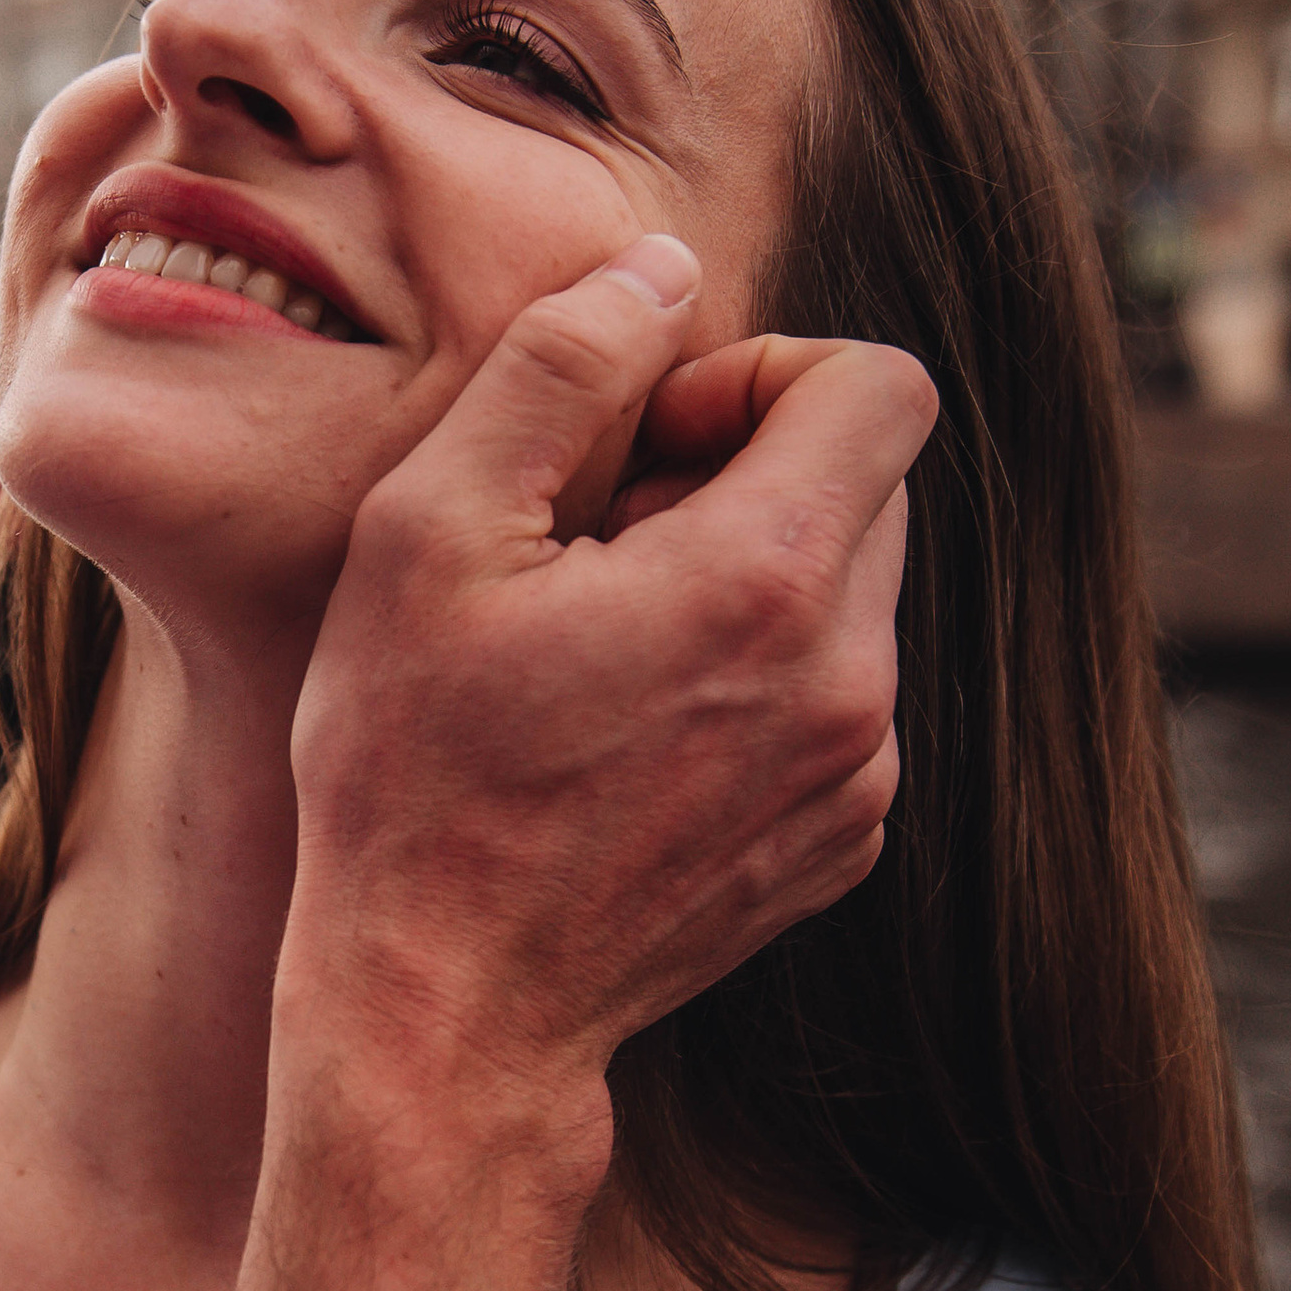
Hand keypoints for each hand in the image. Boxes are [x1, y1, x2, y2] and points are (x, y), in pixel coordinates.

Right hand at [146, 235, 933, 1290]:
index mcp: (765, 581)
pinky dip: (753, 682)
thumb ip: (555, 370)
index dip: (765, 373)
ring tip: (600, 650)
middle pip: (870, 485)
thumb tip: (658, 273)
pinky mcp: (837, 844)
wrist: (443, 1018)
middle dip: (749, 473)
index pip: (881, 385)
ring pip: (850, 595)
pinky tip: (624, 736)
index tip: (653, 441)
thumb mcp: (427, 537)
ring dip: (747, 581)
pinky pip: (833, 700)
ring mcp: (856, 775)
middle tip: (603, 543)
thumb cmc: (408, 779)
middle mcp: (849, 679)